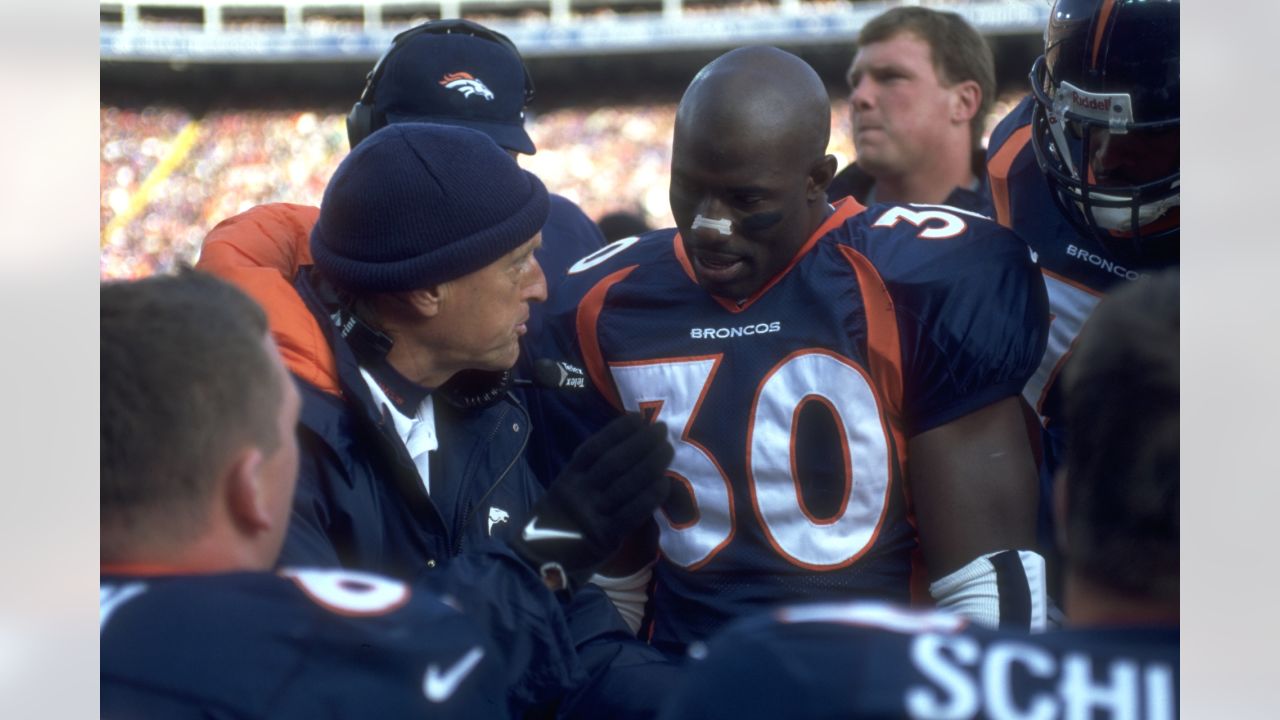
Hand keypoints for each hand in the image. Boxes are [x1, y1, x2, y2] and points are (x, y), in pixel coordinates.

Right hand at [512, 414, 673, 591]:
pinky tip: (665, 484)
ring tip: (668, 451)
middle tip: (662, 430)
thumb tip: (625, 453)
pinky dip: (650, 497)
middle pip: (614, 462)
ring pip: (626, 484)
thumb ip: (587, 477)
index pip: (594, 448)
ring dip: (652, 464)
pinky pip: (632, 513)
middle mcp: (578, 492)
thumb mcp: (564, 493)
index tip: (639, 418)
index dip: (618, 431)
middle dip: (641, 442)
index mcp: (567, 479)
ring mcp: (591, 514)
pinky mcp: (604, 536)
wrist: (538, 564)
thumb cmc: (556, 525)